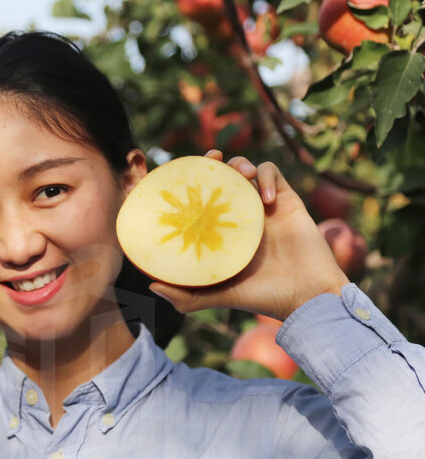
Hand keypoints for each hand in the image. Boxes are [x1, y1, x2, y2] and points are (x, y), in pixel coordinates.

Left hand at [148, 151, 349, 320]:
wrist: (306, 297)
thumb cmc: (262, 298)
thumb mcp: (217, 297)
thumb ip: (187, 296)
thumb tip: (152, 285)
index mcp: (219, 232)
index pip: (198, 199)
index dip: (188, 183)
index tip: (176, 174)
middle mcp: (238, 216)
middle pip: (221, 178)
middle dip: (212, 163)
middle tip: (210, 159)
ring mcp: (261, 207)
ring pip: (246, 169)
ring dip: (239, 165)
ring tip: (241, 175)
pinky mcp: (286, 201)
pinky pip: (272, 173)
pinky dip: (266, 177)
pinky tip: (266, 199)